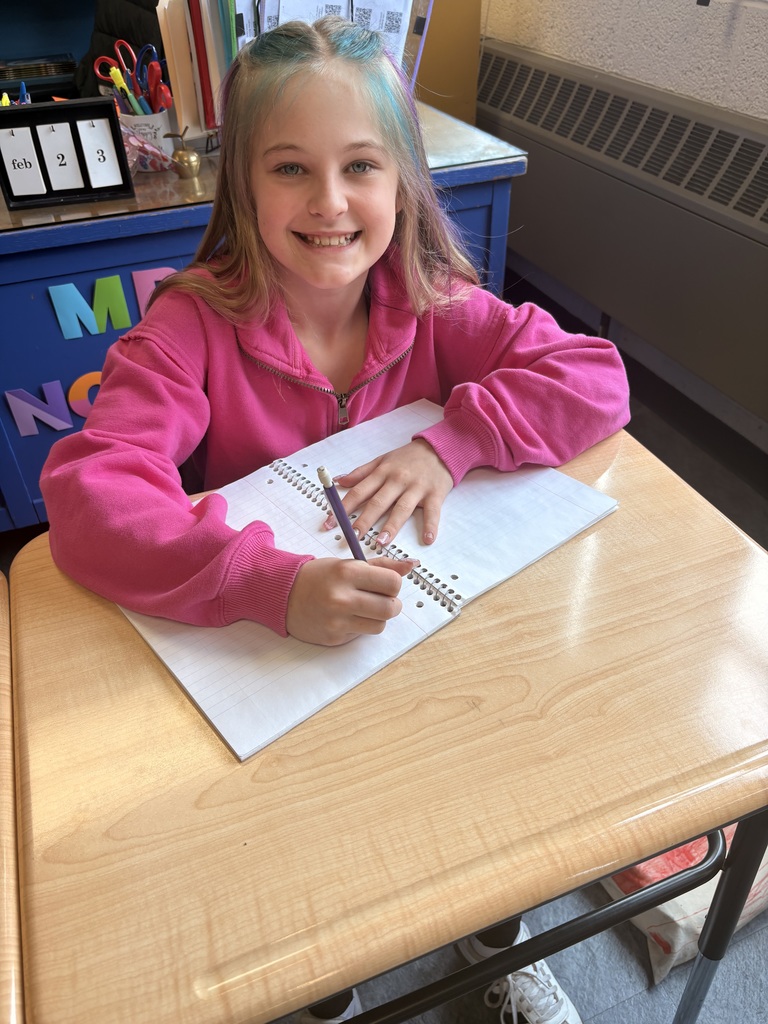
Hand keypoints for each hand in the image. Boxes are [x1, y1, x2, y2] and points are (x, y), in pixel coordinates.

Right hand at [286, 556, 415, 645]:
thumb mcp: (348, 564)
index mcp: (347, 572)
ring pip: (380, 625)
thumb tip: (412, 565)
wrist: (283, 595)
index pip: (393, 583)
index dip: (393, 584)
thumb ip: (381, 566)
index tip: (384, 584)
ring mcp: (337, 621)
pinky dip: (360, 627)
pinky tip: (346, 618)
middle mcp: (342, 597)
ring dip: (377, 618)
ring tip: (363, 609)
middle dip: (392, 604)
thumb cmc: (319, 577)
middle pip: (391, 608)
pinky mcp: (333, 638)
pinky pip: (362, 635)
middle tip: (380, 599)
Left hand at [328, 439, 452, 547]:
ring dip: (392, 526)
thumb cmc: (407, 458)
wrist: (439, 448)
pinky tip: (428, 538)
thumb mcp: (382, 460)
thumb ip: (361, 473)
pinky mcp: (435, 494)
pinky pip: (432, 511)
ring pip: (402, 508)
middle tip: (352, 536)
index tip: (330, 523)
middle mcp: (397, 480)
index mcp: (382, 473)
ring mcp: (416, 488)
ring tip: (381, 542)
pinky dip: (431, 525)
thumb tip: (339, 481)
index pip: (359, 491)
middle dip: (364, 520)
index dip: (343, 508)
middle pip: (378, 502)